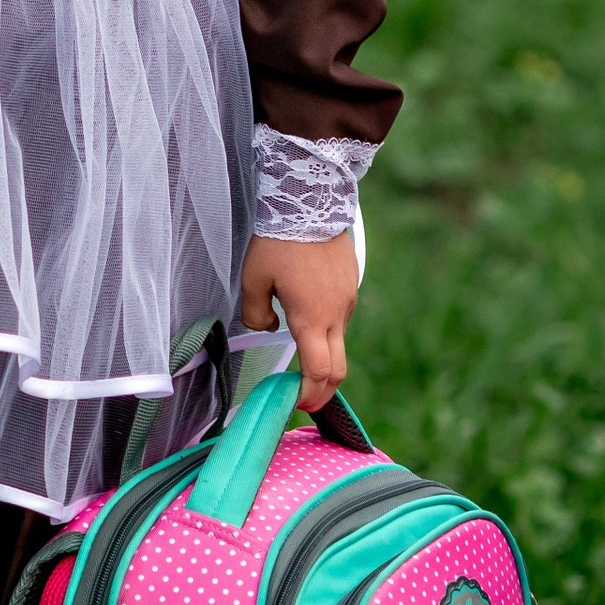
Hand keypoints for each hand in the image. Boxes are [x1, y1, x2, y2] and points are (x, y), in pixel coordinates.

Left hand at [239, 233, 357, 416]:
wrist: (312, 201)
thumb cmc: (279, 241)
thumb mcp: (253, 279)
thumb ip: (256, 313)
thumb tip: (269, 328)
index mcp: (311, 319)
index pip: (318, 372)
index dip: (310, 395)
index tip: (297, 403)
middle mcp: (336, 315)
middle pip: (337, 368)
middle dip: (321, 390)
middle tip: (304, 399)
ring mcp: (347, 300)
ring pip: (339, 341)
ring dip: (323, 356)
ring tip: (300, 357)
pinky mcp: (351, 285)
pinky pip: (340, 317)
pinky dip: (327, 331)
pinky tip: (308, 318)